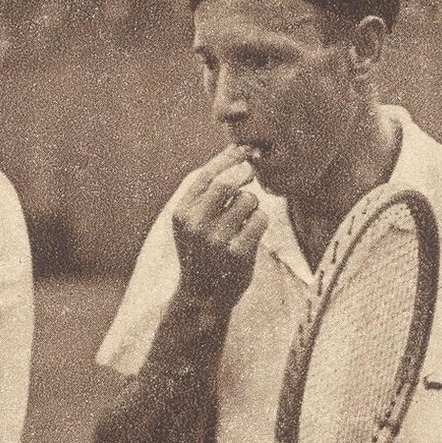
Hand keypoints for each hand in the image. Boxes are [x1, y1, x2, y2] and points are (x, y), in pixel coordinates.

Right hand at [171, 144, 266, 307]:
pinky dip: (260, 222)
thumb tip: (237, 151)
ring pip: (248, 200)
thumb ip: (208, 190)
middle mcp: (195, 225)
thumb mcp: (192, 220)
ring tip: (242, 220)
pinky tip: (250, 234)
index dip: (229, 157)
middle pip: (227, 183)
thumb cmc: (202, 249)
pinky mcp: (238, 253)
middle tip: (250, 175)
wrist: (202, 294)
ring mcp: (216, 240)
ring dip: (253, 205)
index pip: (206, 174)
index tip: (246, 148)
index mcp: (181, 213)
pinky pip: (261, 219)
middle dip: (244, 175)